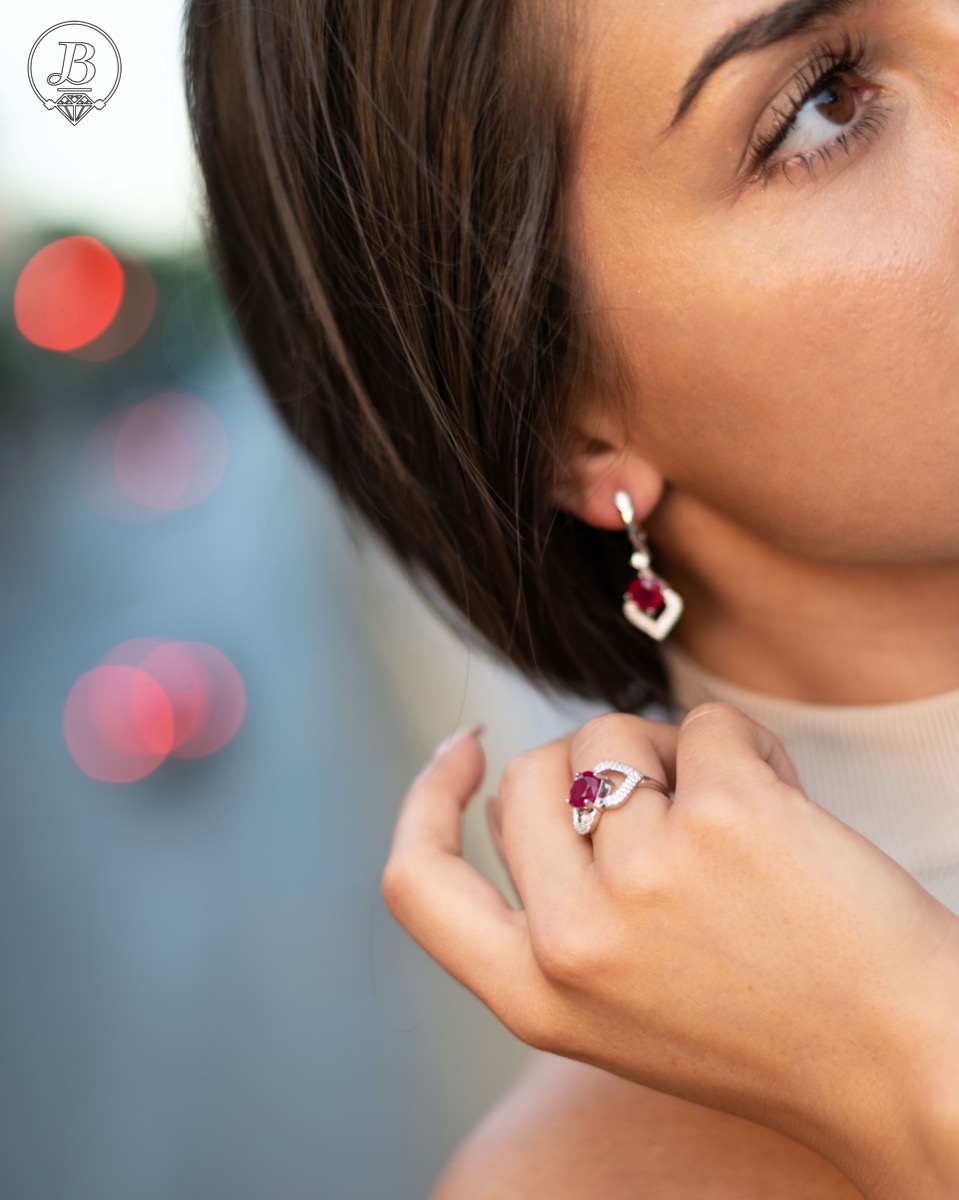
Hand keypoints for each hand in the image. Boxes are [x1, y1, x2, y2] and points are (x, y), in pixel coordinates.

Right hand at [382, 705, 958, 1198]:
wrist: (908, 1062)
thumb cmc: (767, 1023)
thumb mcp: (617, 1002)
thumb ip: (555, 911)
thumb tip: (530, 773)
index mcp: (535, 995)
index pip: (415, 881)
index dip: (427, 798)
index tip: (465, 748)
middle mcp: (574, 941)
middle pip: (526, 776)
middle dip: (589, 767)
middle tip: (669, 807)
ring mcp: (645, 877)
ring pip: (612, 733)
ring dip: (673, 753)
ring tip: (738, 819)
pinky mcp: (727, 819)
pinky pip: (705, 720)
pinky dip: (744, 745)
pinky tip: (785, 804)